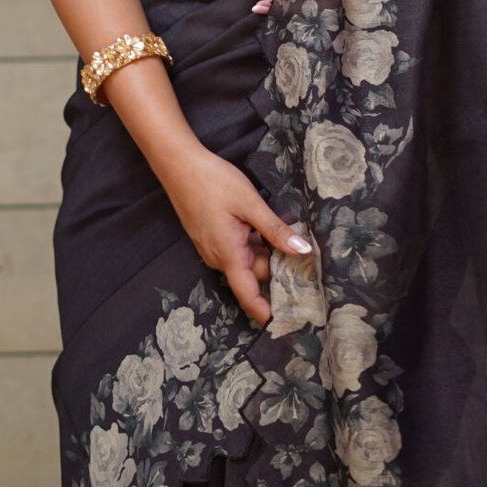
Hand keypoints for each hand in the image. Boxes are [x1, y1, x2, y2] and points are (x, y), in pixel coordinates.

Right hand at [157, 141, 312, 324]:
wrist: (179, 165)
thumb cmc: (213, 182)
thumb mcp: (250, 204)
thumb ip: (275, 229)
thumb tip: (303, 251)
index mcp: (228, 254)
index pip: (248, 293)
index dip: (264, 310)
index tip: (283, 322)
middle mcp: (218, 257)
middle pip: (252, 273)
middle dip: (275, 270)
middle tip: (307, 263)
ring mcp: (212, 247)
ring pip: (245, 259)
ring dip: (265, 253)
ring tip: (292, 241)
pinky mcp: (210, 236)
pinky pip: (236, 248)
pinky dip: (253, 244)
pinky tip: (266, 228)